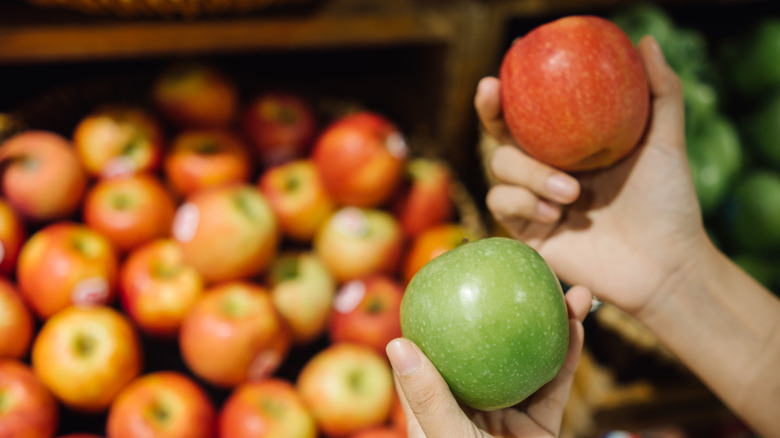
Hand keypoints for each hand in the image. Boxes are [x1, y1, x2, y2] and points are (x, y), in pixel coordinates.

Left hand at [386, 285, 591, 437]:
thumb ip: (428, 398)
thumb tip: (396, 342)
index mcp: (434, 409)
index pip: (431, 351)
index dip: (438, 309)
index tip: (450, 269)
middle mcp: (468, 406)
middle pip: (485, 345)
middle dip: (504, 308)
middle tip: (520, 268)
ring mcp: (504, 416)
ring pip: (525, 358)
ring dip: (547, 322)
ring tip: (564, 286)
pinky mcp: (538, 427)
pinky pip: (553, 384)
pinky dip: (566, 355)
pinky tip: (576, 322)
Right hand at [481, 36, 709, 315]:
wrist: (664, 264)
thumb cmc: (668, 203)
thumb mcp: (665, 143)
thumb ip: (660, 93)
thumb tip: (647, 40)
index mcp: (569, 147)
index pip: (526, 115)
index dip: (505, 95)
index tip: (498, 74)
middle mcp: (545, 171)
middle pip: (500, 137)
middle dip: (490, 116)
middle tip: (493, 94)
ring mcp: (533, 201)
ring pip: (499, 170)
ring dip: (529, 175)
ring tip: (571, 192)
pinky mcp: (527, 232)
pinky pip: (503, 204)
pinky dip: (524, 202)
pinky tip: (556, 213)